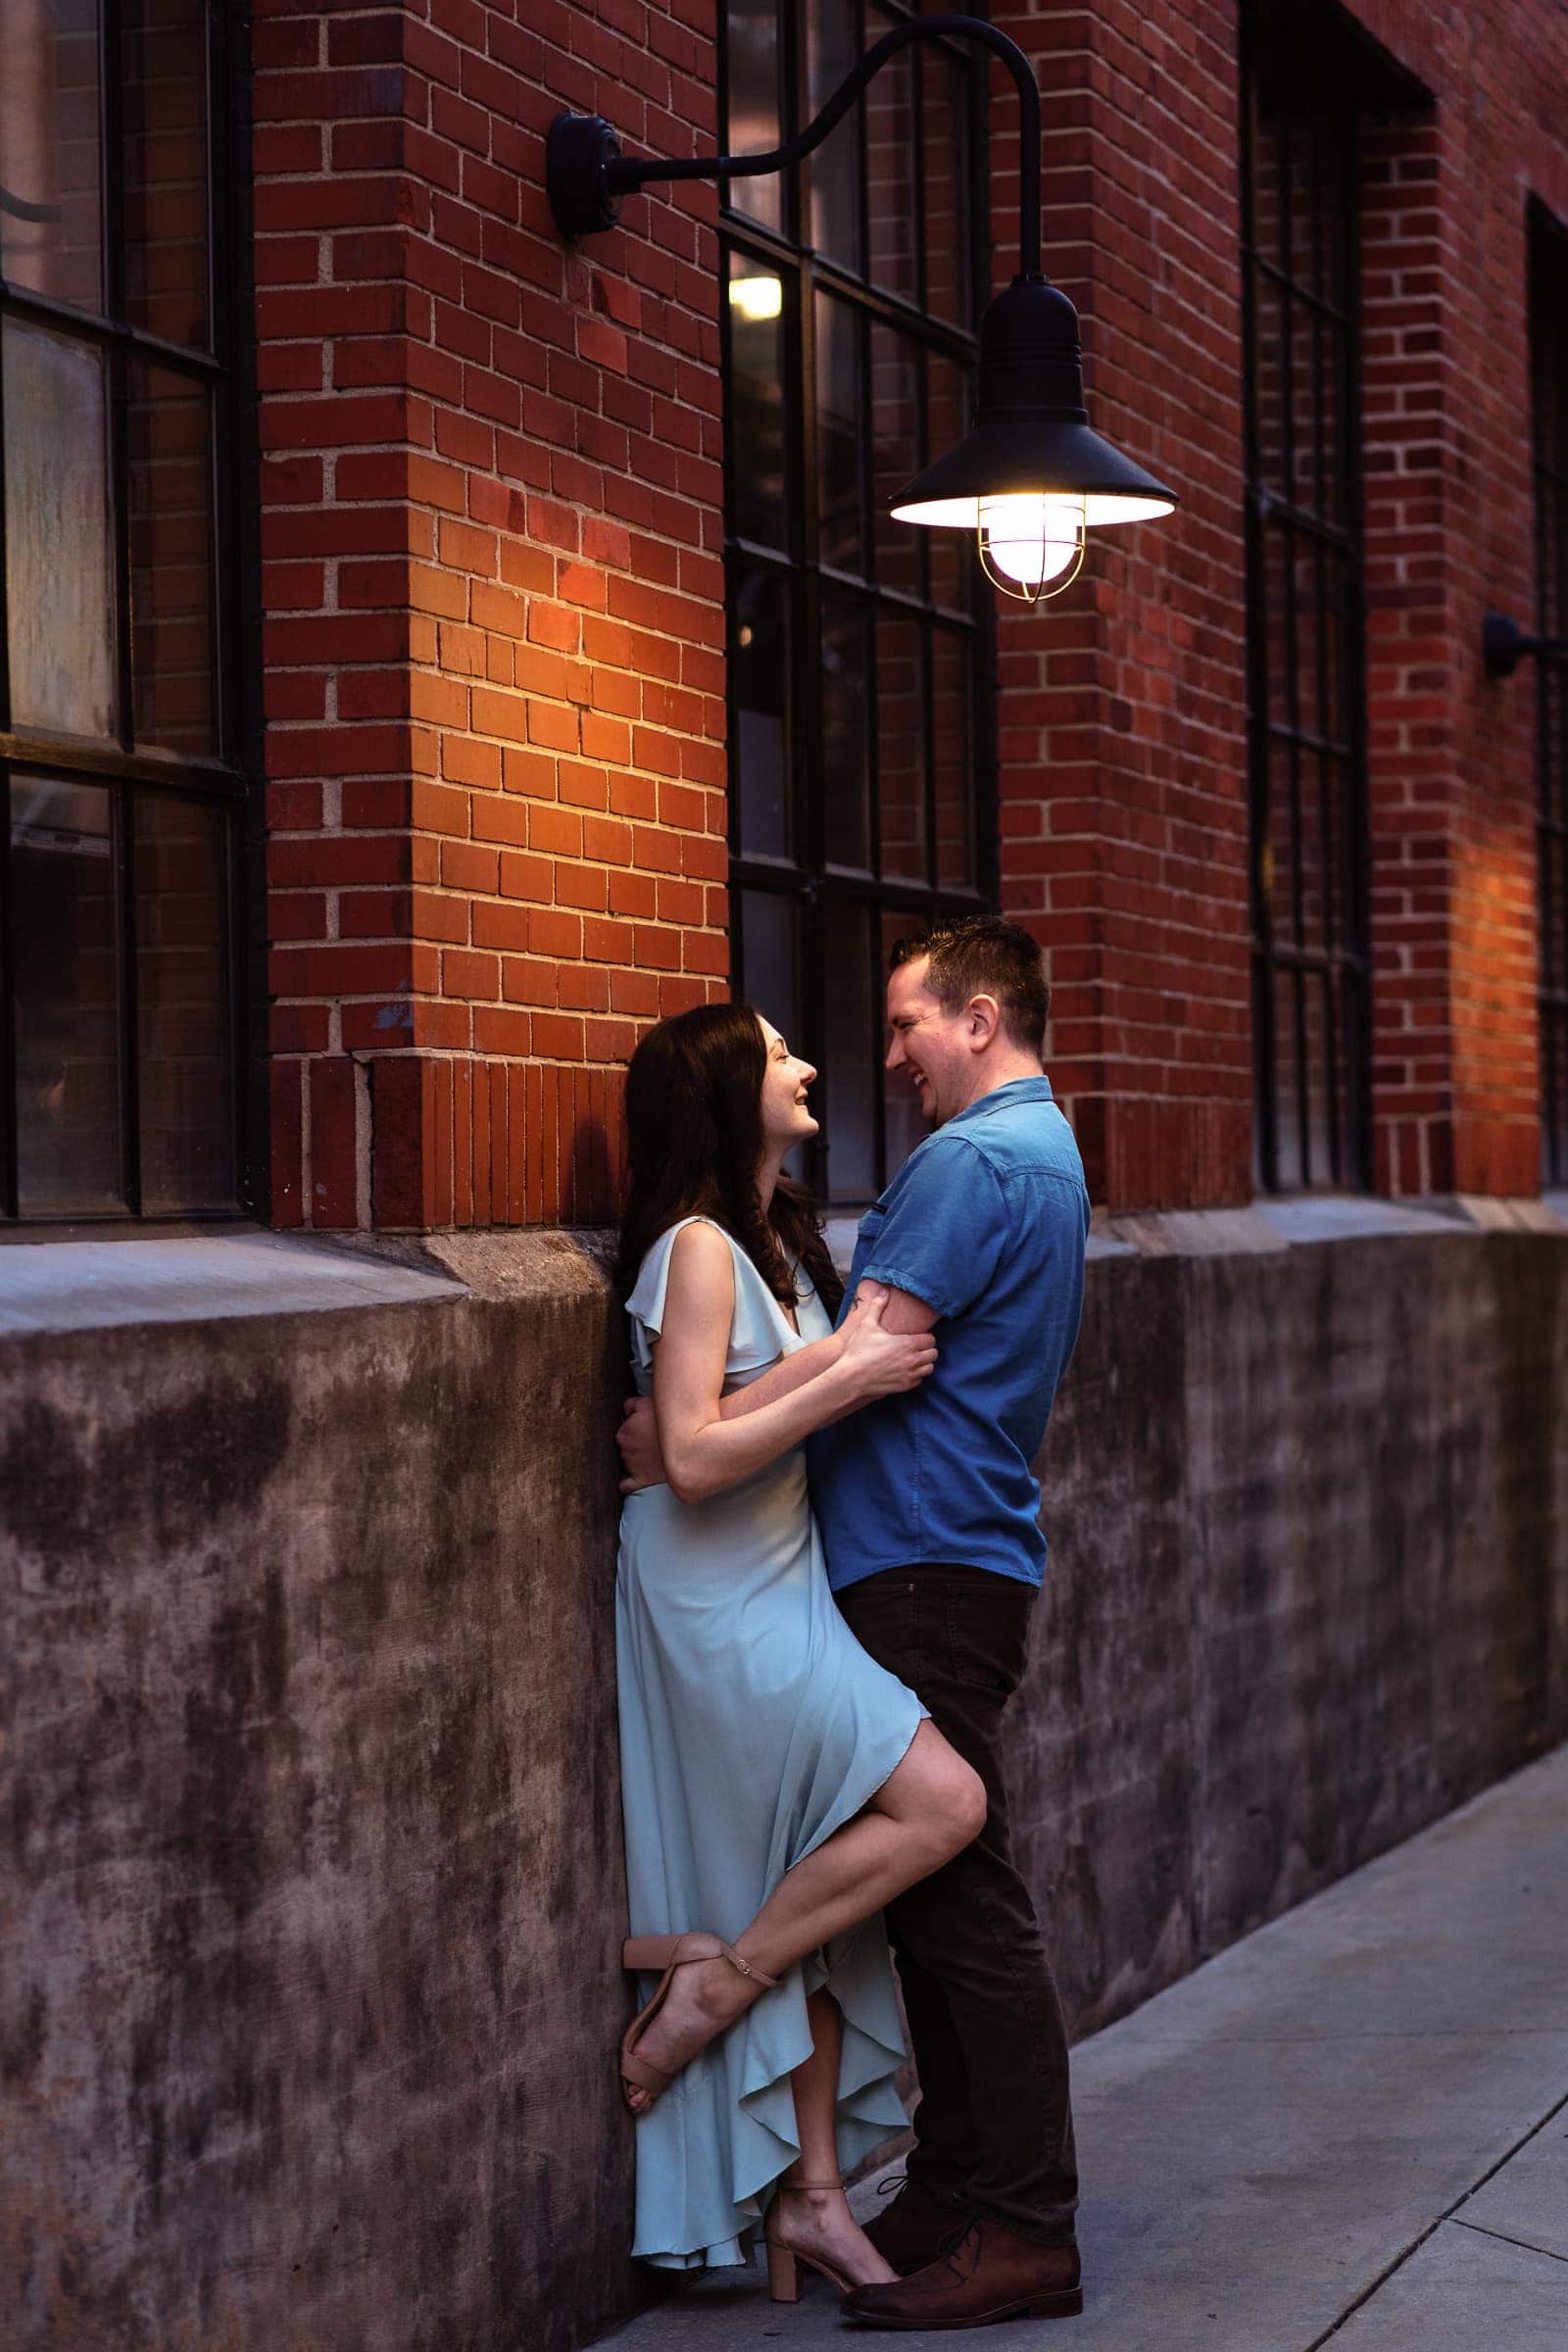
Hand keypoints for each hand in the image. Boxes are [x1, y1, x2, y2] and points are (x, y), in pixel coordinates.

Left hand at [618, 1395, 667, 1493]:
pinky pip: (626, 1485)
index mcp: (624, 1433)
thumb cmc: (668, 1421)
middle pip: (625, 1447)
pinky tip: (629, 1479)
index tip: (646, 1429)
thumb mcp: (647, 1402)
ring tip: (651, 1455)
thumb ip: (631, 1405)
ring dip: (635, 1460)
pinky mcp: (641, 1480)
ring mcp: (632, 1467)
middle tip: (651, 1441)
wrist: (687, 1445)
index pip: (623, 1431)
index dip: (635, 1428)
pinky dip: (626, 1482)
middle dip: (635, 1445)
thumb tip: (626, 1410)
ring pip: (627, 1463)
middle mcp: (625, 1451)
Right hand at [838, 1287, 936, 1402]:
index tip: (917, 1336)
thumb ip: (877, 1307)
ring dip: (924, 1363)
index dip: (925, 1336)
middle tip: (917, 1347)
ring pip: (929, 1368)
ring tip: (913, 1358)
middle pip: (934, 1354)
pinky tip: (906, 1370)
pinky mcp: (904, 1386)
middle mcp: (913, 1360)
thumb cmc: (859, 1351)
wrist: (851, 1378)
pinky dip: (916, 1375)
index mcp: (908, 1343)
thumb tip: (883, 1292)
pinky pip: (919, 1380)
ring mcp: (910, 1375)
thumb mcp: (867, 1325)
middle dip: (927, 1349)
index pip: (931, 1339)